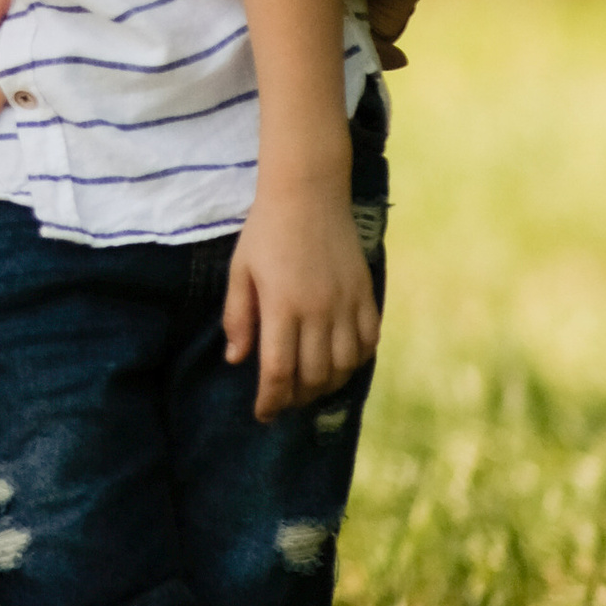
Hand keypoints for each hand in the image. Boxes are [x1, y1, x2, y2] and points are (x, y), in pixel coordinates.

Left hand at [223, 181, 380, 420]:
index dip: (271, 401)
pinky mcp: (365, 293)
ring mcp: (346, 303)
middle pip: (314, 376)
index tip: (263, 414)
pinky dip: (357, 360)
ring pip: (345, 365)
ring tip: (310, 387)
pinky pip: (369, 341)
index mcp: (282, 306)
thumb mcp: (240, 270)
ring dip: (328, 385)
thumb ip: (238, 317)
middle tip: (284, 401)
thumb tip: (236, 360)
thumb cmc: (265, 229)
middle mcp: (318, 311)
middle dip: (297, 398)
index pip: (278, 371)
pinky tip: (341, 362)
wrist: (308, 191)